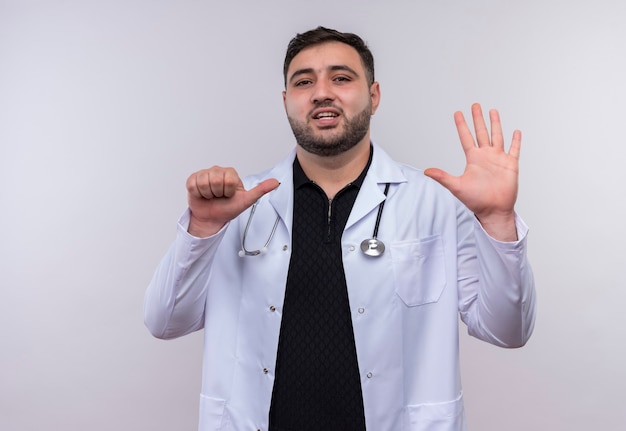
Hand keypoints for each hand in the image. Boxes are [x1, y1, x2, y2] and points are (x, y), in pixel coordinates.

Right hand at [185, 166, 279, 237]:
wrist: (212, 217)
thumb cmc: (228, 208)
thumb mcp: (246, 200)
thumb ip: (261, 190)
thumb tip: (276, 182)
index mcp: (231, 174)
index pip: (228, 180)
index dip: (228, 191)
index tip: (229, 195)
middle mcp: (218, 170)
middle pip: (215, 180)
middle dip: (217, 193)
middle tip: (219, 196)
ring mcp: (205, 173)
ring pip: (204, 182)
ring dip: (207, 194)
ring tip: (211, 196)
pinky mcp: (193, 179)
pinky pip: (193, 185)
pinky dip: (198, 194)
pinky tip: (202, 195)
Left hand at [424, 103, 520, 240]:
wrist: (493, 210)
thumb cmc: (476, 201)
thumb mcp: (456, 186)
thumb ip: (442, 177)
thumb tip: (426, 171)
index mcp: (473, 159)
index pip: (466, 137)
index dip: (462, 125)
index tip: (458, 113)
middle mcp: (486, 156)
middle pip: (481, 132)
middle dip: (478, 119)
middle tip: (475, 105)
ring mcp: (498, 159)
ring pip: (497, 137)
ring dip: (495, 124)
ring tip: (493, 111)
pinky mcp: (511, 165)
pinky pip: (514, 149)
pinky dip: (516, 141)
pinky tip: (516, 131)